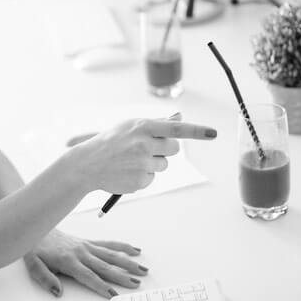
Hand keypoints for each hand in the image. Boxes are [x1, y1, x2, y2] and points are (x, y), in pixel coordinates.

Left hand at [24, 229, 145, 297]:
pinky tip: (135, 251)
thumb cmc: (35, 248)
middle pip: (105, 267)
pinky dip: (123, 247)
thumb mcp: (33, 265)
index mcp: (68, 261)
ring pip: (111, 255)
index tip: (114, 294)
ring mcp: (86, 246)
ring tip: (143, 270)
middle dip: (122, 276)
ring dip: (128, 263)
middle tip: (136, 284)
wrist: (37, 225)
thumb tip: (58, 292)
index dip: (101, 286)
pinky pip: (108, 244)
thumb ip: (45, 279)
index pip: (88, 277)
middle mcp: (81, 253)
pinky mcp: (88, 242)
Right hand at [71, 117, 216, 194]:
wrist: (87, 163)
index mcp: (143, 126)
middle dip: (164, 149)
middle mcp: (145, 144)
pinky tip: (127, 171)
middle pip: (174, 148)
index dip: (197, 131)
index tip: (213, 133)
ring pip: (163, 164)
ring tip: (131, 161)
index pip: (177, 129)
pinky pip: (152, 177)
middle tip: (146, 148)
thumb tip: (180, 120)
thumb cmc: (110, 141)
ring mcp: (142, 164)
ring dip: (152, 163)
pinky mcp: (140, 181)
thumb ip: (154, 124)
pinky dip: (142, 175)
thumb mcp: (129, 126)